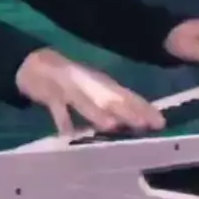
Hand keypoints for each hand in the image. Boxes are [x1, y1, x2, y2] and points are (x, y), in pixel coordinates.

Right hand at [15, 48, 164, 133]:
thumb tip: (134, 119)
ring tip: (111, 126)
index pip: (128, 97)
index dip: (144, 108)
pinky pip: (57, 109)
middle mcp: (91, 86)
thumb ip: (112, 103)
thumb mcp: (95, 89)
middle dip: (128, 112)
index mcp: (104, 85)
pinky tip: (67, 134)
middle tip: (145, 125)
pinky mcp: (51, 95)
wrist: (38, 64)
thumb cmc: (73, 82)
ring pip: (85, 103)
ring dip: (97, 113)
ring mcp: (71, 89)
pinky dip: (62, 120)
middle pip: (111, 100)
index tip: (160, 122)